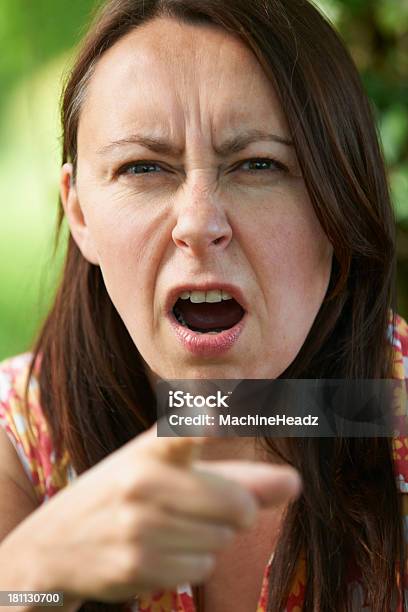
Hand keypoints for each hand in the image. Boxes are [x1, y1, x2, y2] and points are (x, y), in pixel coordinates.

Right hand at [1, 426, 300, 603]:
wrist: (55, 542)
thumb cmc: (127, 492)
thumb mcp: (170, 470)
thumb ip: (236, 475)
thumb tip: (296, 484)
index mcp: (152, 448)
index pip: (180, 432)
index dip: (199, 425)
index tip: (212, 420)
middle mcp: (143, 481)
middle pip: (237, 505)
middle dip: (236, 511)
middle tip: (204, 504)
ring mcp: (137, 526)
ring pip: (220, 542)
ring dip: (208, 539)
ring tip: (167, 526)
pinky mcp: (135, 565)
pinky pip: (199, 570)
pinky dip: (190, 564)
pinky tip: (156, 551)